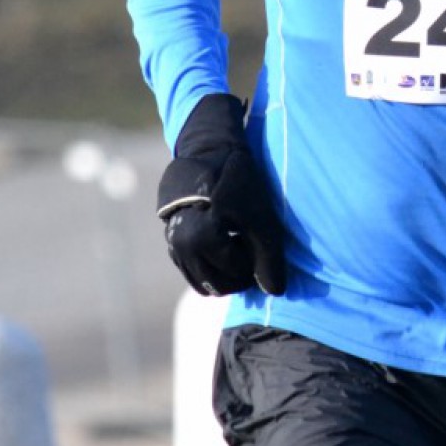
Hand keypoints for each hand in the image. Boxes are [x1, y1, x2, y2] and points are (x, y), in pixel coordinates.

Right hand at [157, 94, 286, 296]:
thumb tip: (275, 292)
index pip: (237, 277)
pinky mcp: (170, 243)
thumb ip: (269, 258)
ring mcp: (173, 245)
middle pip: (219, 286)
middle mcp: (181, 245)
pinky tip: (224, 245)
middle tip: (252, 250)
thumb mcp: (262, 219)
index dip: (256, 264)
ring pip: (203, 282)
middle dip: (239, 274)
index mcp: (201, 238)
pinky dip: (210, 267)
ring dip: (223, 273)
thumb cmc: (241, 184)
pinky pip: (192, 272)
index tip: (260, 241)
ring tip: (239, 247)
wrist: (210, 153)